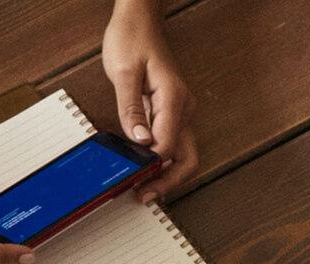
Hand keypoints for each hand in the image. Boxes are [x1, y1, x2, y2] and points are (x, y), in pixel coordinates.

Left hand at [102, 1, 198, 202]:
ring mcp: (180, 111)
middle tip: (143, 196)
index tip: (132, 181)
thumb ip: (130, 108)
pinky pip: (172, 143)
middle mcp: (183, 108)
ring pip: (182, 154)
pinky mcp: (171, 112)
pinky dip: (161, 162)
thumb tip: (139, 140)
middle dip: (167, 182)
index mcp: (174, 98)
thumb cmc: (132, 39)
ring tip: (142, 189)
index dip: (151, 167)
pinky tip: (143, 170)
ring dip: (165, 175)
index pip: (167, 146)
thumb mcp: (124, 72)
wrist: (139, 20)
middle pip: (186, 158)